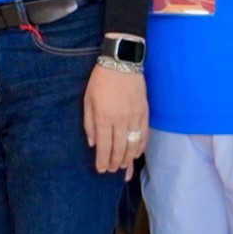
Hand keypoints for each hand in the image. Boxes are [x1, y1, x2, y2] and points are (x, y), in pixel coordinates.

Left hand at [83, 60, 148, 175]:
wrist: (121, 63)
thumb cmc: (100, 81)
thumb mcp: (87, 100)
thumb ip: (89, 123)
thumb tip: (93, 143)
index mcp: (104, 117)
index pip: (104, 146)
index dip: (102, 160)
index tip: (100, 169)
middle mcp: (120, 120)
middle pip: (119, 149)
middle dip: (114, 163)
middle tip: (111, 170)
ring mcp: (134, 117)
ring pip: (133, 145)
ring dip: (128, 158)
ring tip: (122, 165)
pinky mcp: (145, 113)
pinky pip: (144, 135)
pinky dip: (141, 147)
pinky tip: (136, 154)